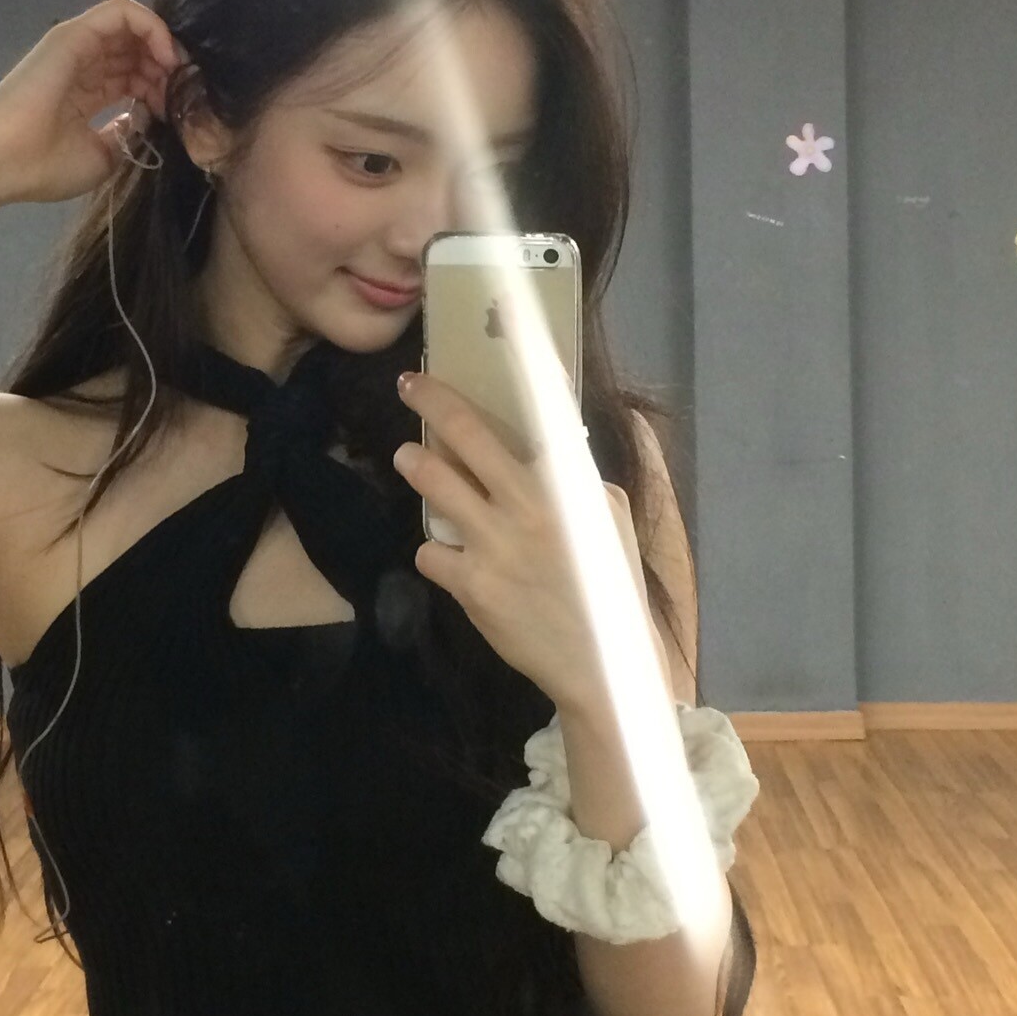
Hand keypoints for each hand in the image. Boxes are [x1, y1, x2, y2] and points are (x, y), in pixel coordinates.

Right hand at [0, 0, 189, 205]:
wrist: (2, 160)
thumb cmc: (43, 166)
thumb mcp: (100, 158)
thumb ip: (125, 135)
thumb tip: (145, 118)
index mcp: (84, 95)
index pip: (132, 77)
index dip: (160, 90)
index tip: (177, 112)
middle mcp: (82, 66)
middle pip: (137, 51)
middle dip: (167, 69)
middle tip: (183, 93)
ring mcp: (77, 46)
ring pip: (133, 28)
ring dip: (163, 47)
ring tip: (177, 76)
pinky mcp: (76, 33)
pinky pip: (123, 12)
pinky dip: (153, 27)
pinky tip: (167, 57)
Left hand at [393, 370, 665, 708]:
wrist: (602, 661)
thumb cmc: (608, 586)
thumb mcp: (608, 523)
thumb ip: (579, 482)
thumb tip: (557, 450)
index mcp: (566, 486)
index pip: (528, 417)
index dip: (494, 384)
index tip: (465, 354)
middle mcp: (529, 505)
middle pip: (467, 437)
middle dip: (432, 403)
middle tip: (409, 387)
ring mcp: (496, 544)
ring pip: (436, 486)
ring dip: (418, 466)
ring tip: (408, 458)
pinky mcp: (473, 584)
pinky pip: (431, 552)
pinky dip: (435, 551)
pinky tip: (450, 558)